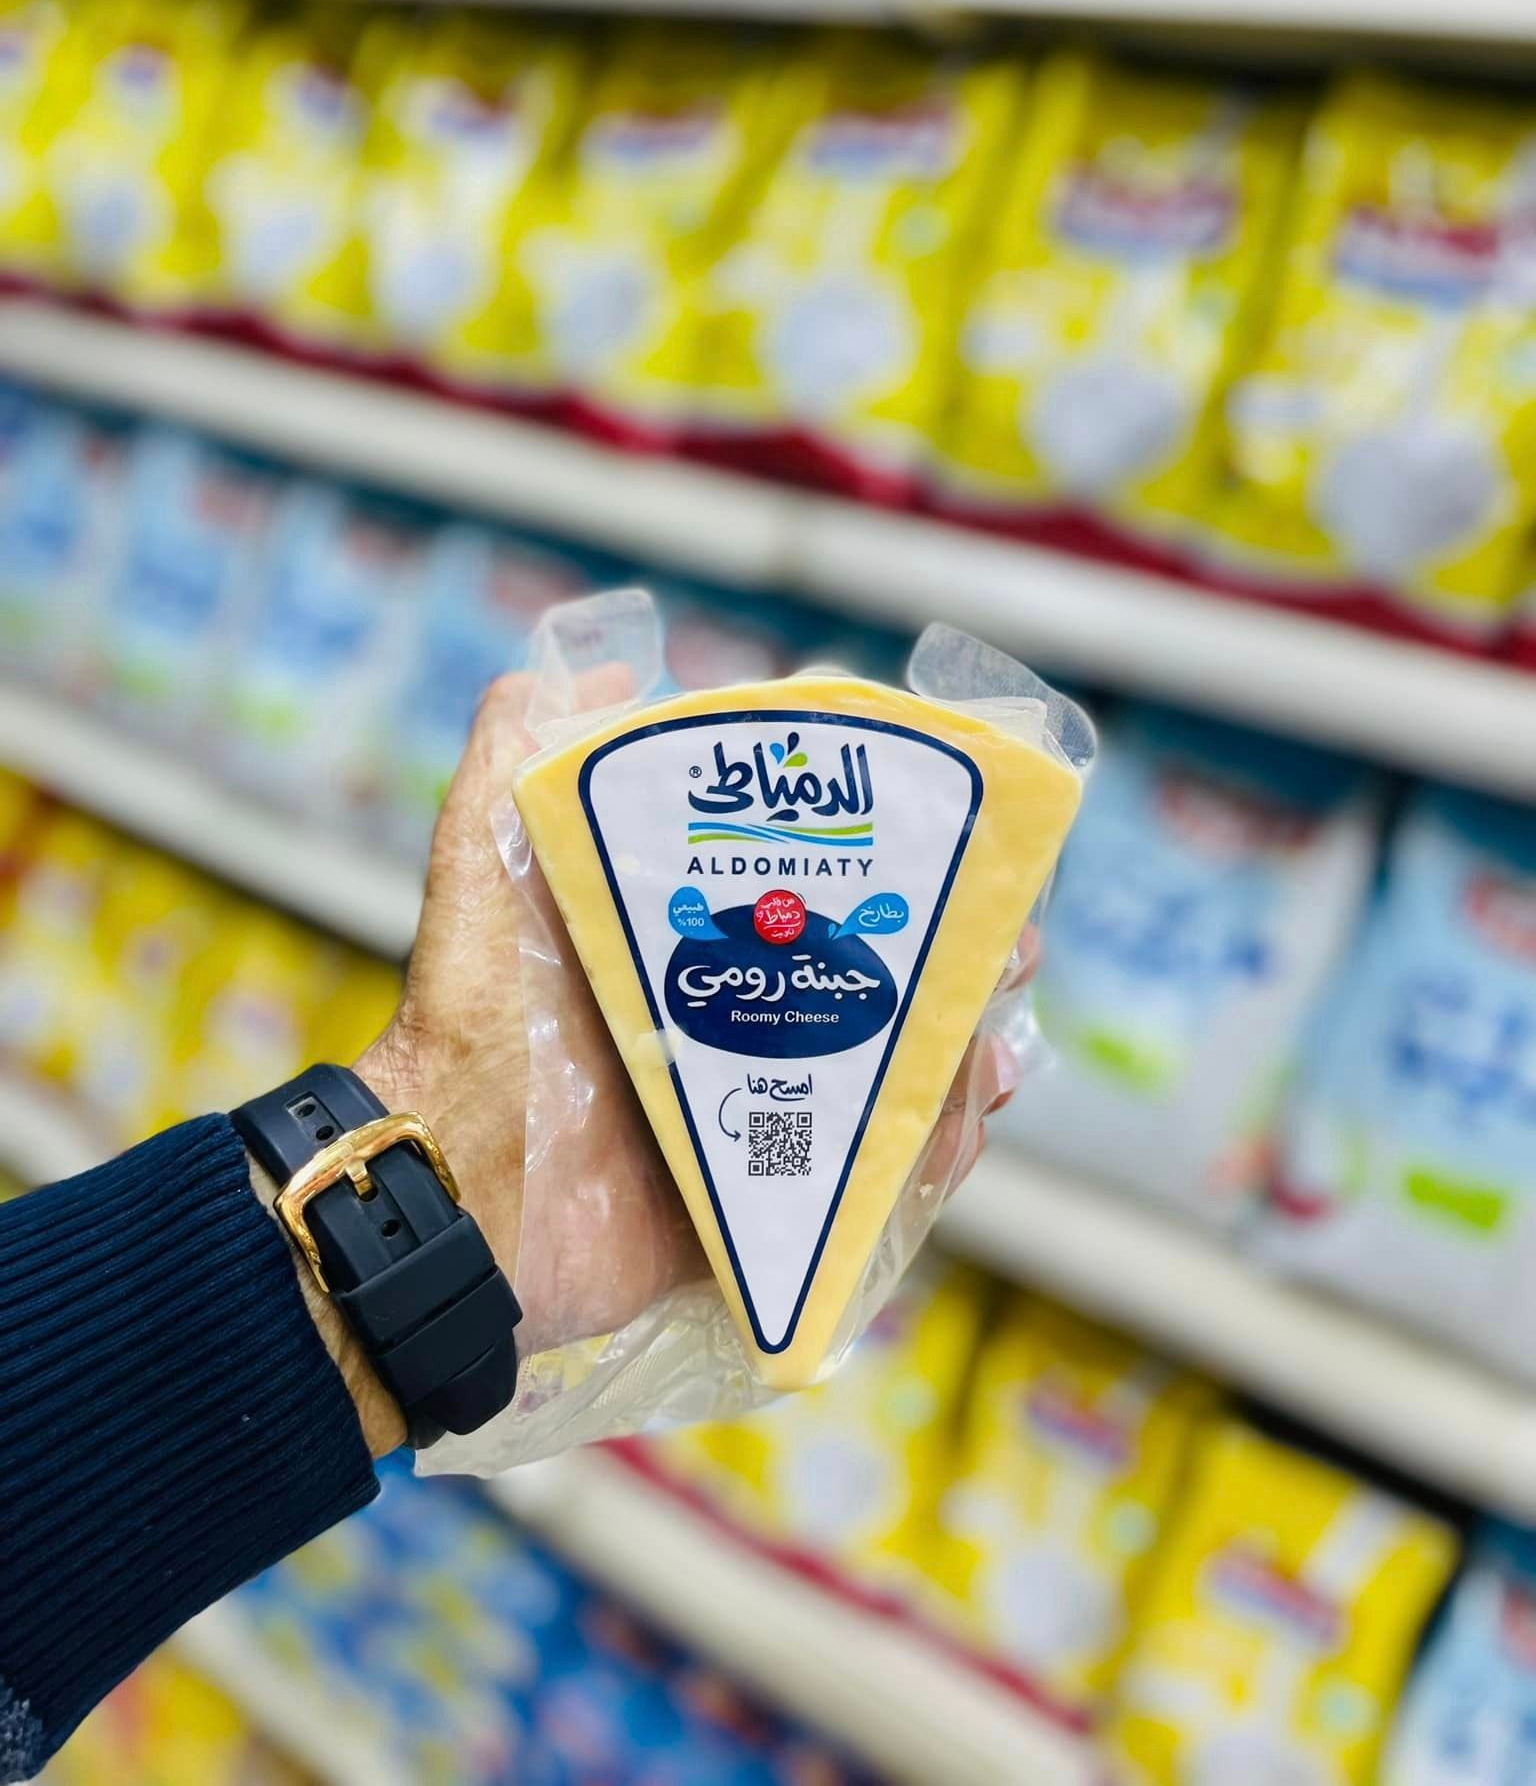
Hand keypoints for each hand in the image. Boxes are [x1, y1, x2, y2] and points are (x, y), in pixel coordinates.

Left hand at [287, 673, 1033, 1455]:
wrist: (456, 1191)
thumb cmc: (476, 1016)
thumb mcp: (486, 861)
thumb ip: (517, 757)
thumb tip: (603, 671)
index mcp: (694, 942)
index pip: (823, 887)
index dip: (904, 864)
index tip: (957, 843)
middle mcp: (737, 1021)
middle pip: (887, 979)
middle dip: (965, 959)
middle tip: (1006, 952)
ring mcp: (759, 1114)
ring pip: (900, 1076)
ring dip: (965, 1056)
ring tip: (988, 1052)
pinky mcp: (769, 1205)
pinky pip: (875, 1181)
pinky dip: (931, 1157)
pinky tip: (953, 1129)